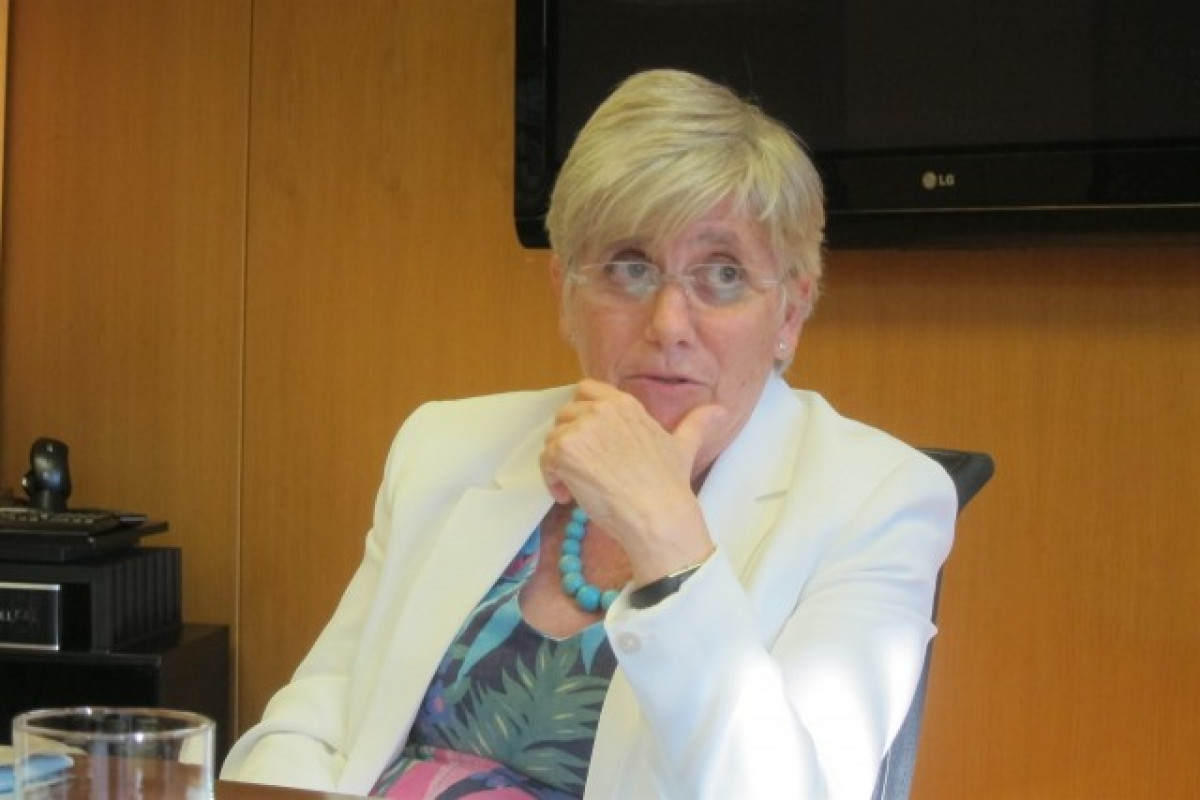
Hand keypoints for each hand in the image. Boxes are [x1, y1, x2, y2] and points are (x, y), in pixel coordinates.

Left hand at [539, 380, 725, 578]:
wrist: (656, 515)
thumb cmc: (669, 485)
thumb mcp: (683, 447)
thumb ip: (696, 424)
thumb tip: (720, 410)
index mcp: (624, 404)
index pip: (586, 390)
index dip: (581, 414)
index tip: (589, 442)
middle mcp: (601, 410)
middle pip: (565, 415)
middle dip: (569, 442)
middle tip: (586, 471)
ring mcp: (581, 429)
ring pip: (552, 440)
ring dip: (560, 464)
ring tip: (579, 488)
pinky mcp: (564, 451)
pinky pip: (545, 462)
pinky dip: (552, 481)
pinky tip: (570, 497)